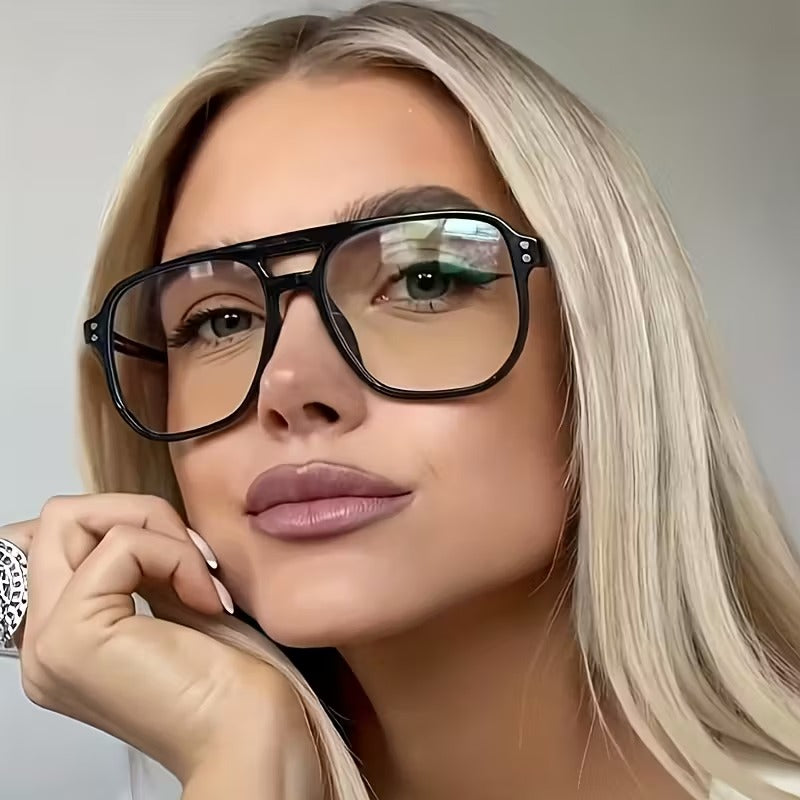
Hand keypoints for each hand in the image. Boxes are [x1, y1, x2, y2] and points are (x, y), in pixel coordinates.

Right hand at [1, 494, 319, 789]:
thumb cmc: (228, 684)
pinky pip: (121, 543)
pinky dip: (174, 554)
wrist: (248, 737)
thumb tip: (140, 519)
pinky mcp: (73, 635)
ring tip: (197, 576)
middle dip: (137, 516)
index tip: (179, 557)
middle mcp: (41, 643)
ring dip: (153, 529)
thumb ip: (141, 568)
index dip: (119, 525)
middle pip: (58, 519)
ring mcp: (49, 641)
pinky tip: (204, 598)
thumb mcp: (172, 606)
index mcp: (63, 639)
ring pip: (70, 516)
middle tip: (191, 558)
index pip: (54, 541)